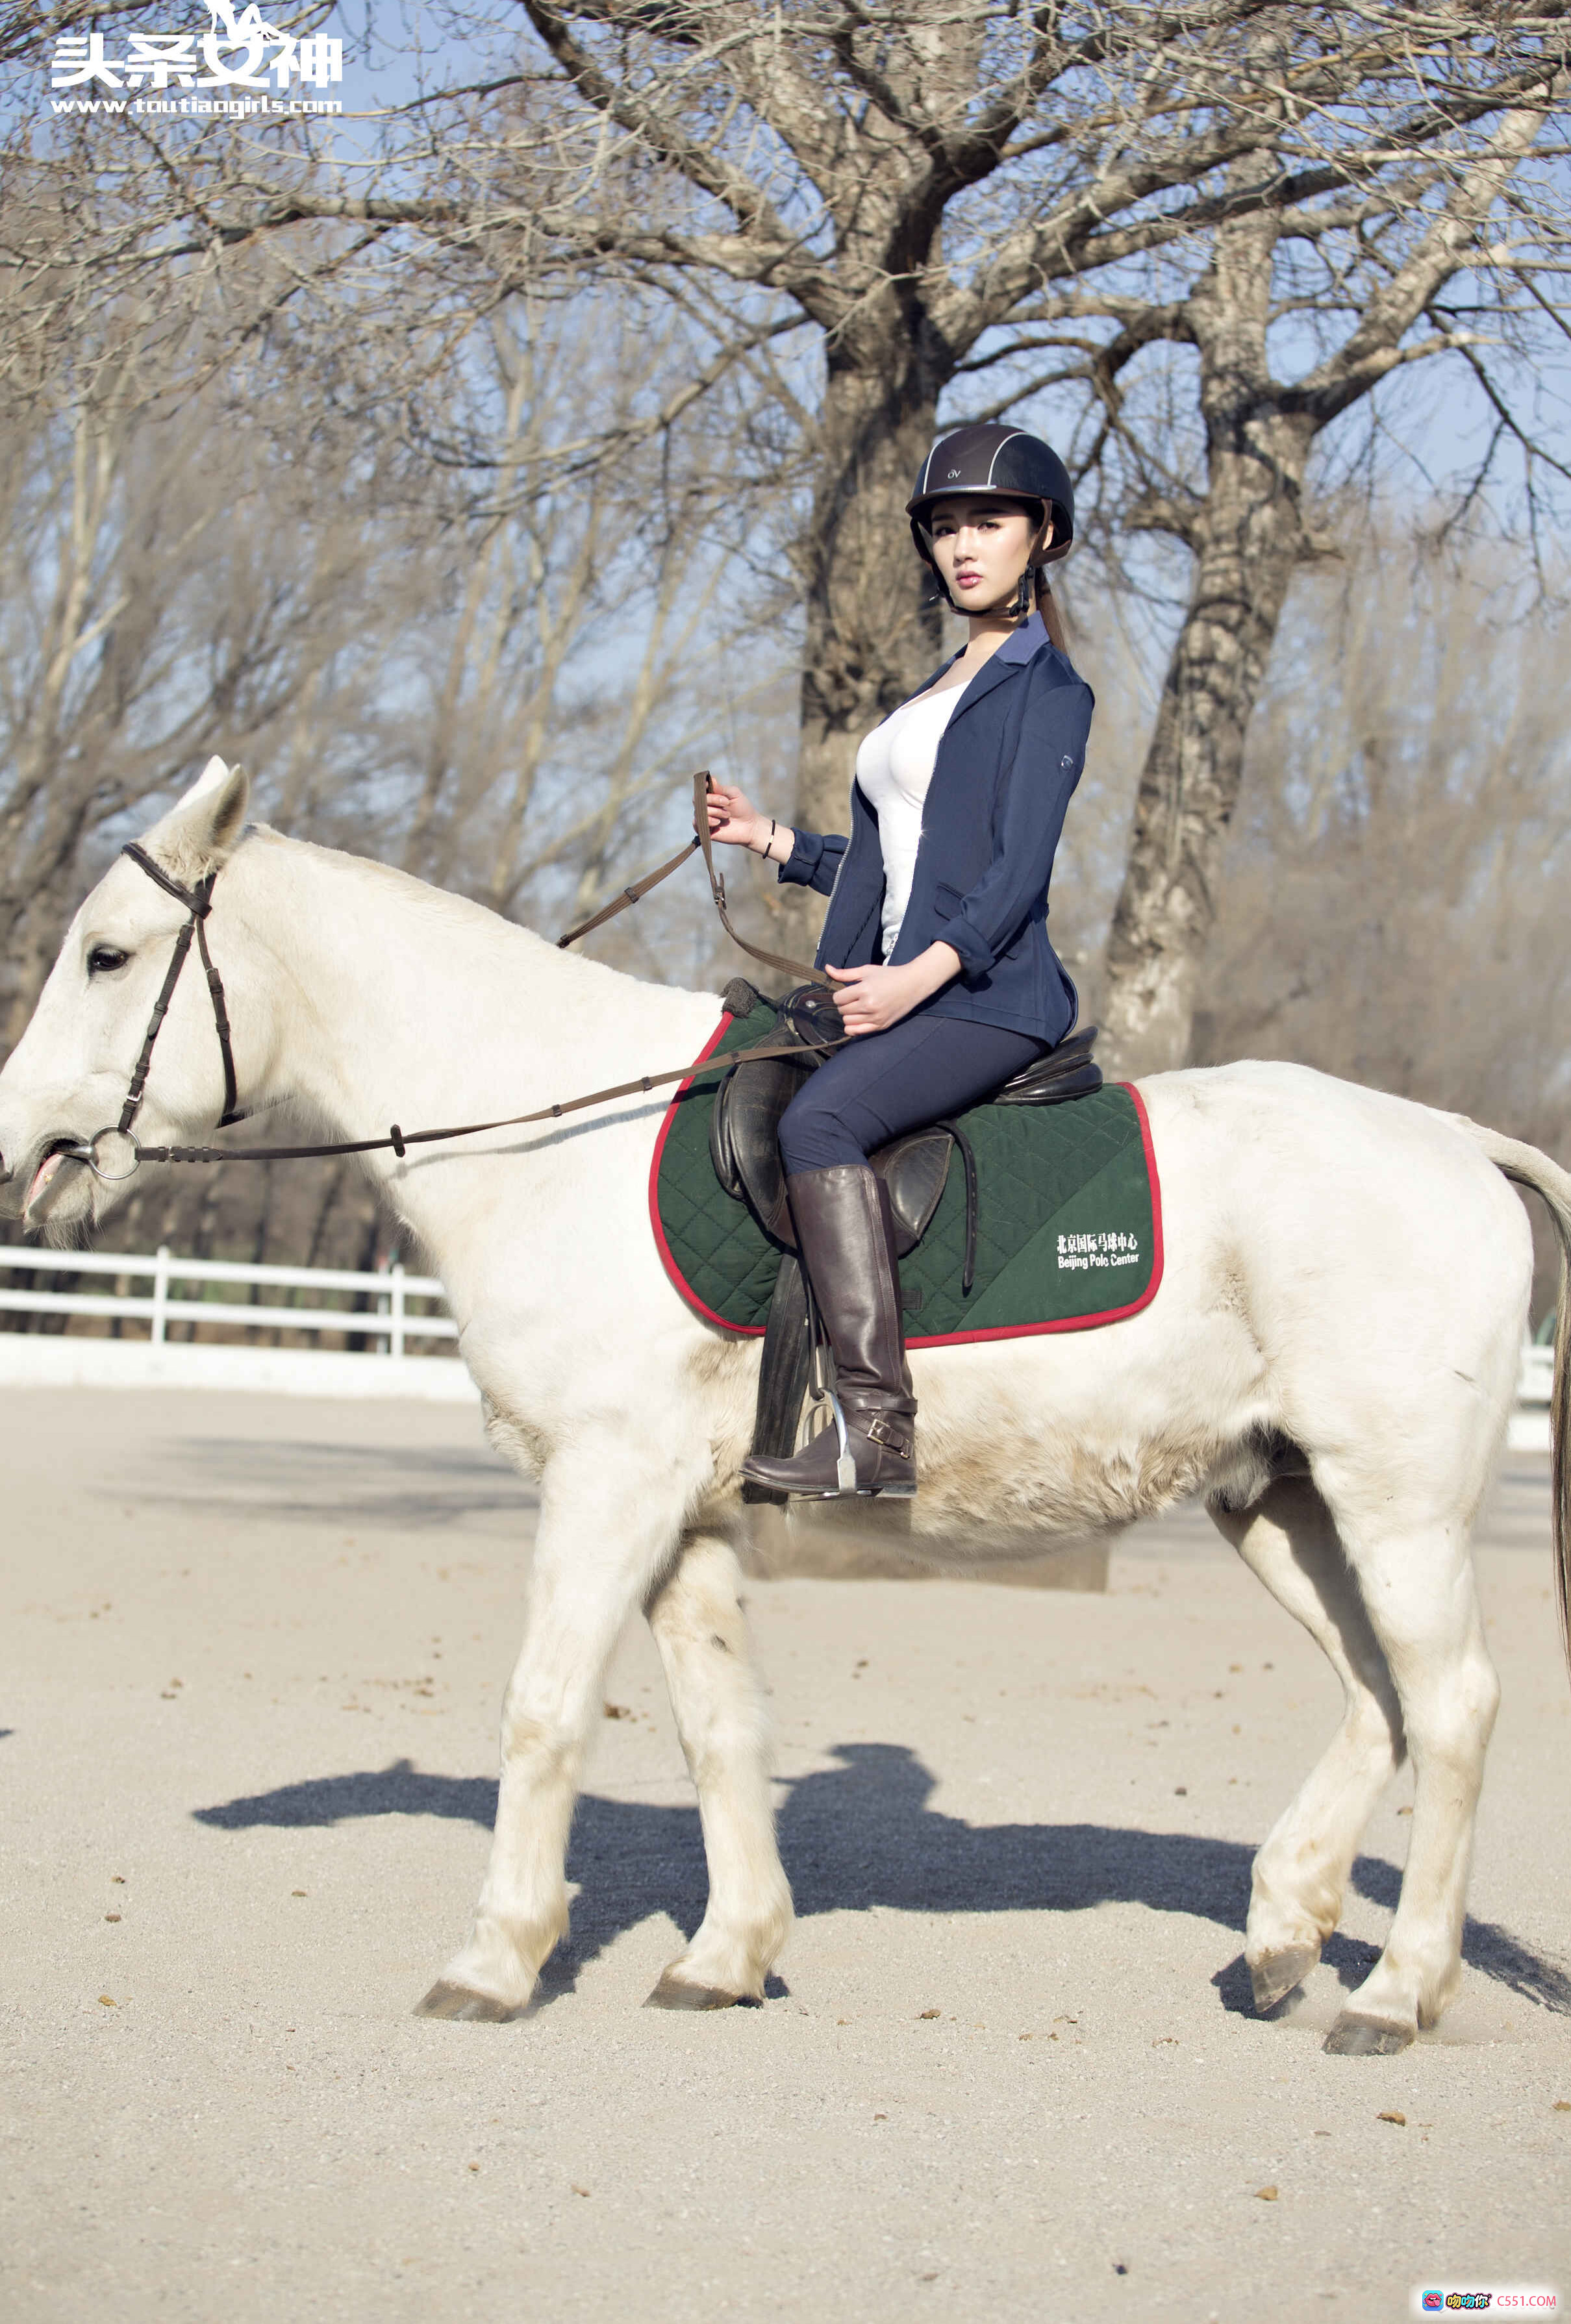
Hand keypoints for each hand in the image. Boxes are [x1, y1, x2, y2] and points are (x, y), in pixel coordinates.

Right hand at [702, 783, 766, 850]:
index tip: (715, 789)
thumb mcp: (734, 794)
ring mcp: (705, 818)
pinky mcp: (705, 830)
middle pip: (697, 799)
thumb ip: (722, 788)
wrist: (750, 826)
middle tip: (727, 803)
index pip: (700, 790)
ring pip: (699, 811)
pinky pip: (697, 824)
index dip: (704, 788)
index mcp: (712, 796)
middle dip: (713, 800)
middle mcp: (706, 806)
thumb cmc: (743, 808)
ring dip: (715, 811)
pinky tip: (718, 822)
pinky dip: (708, 821)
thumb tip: (711, 779)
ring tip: (727, 815)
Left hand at [826, 943, 960, 1036]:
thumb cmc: (889, 975)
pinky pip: (857, 1032)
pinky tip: (857, 1019)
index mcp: (864, 990)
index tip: (848, 991)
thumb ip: (845, 973)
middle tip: (854, 998)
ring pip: (847, 1022)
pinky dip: (852, 1028)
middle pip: (842, 1010)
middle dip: (844, 1004)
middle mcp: (869, 1005)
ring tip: (858, 1007)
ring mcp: (875, 1017)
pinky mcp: (880, 1026)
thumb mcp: (866, 970)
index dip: (840, 995)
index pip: (838, 998)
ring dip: (848, 1015)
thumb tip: (826, 968)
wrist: (913, 984)